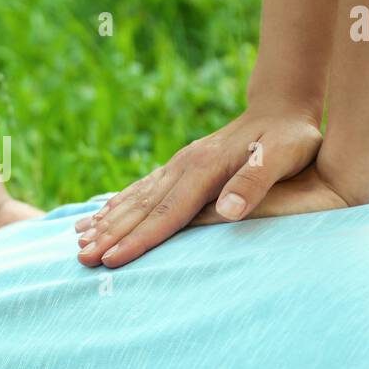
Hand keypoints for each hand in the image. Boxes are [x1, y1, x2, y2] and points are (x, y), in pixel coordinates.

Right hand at [75, 107, 321, 267]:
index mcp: (203, 169)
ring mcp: (178, 165)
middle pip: (141, 209)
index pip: (167, 214)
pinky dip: (117, 205)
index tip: (113, 260)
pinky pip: (141, 189)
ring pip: (135, 199)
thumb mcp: (284, 155)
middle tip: (81, 260)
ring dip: (106, 222)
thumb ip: (254, 182)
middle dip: (110, 236)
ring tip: (78, 241)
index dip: (139, 239)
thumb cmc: (290, 137)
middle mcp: (182, 167)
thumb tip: (227, 210)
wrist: (282, 107)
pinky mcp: (179, 167)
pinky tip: (101, 215)